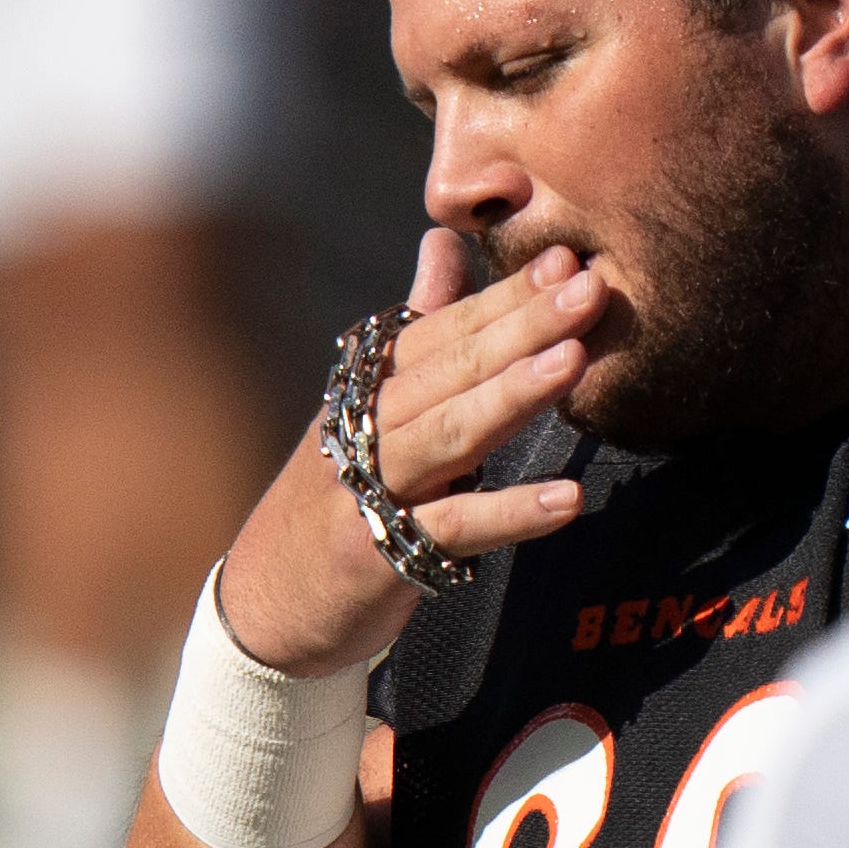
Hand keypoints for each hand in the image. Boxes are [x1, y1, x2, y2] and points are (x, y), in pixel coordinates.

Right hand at [216, 219, 614, 679]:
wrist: (260, 607)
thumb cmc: (330, 501)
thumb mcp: (366, 406)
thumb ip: (420, 326)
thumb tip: (445, 240)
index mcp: (368, 389)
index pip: (441, 330)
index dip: (502, 296)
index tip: (564, 259)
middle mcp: (364, 430)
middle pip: (449, 370)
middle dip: (521, 327)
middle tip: (589, 289)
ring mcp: (366, 491)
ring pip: (447, 434)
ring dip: (510, 396)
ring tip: (574, 362)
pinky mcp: (375, 556)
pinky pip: (449, 529)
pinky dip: (507, 512)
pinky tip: (566, 499)